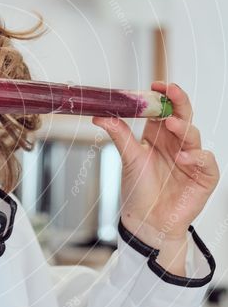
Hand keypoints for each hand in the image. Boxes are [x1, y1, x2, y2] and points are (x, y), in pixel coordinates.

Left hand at [91, 81, 219, 247]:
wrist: (146, 222)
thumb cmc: (138, 190)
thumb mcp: (128, 158)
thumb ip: (119, 134)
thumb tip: (100, 114)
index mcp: (159, 136)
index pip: (164, 109)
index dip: (162, 95)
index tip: (155, 84)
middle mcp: (176, 144)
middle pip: (183, 116)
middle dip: (179, 101)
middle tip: (171, 90)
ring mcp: (192, 159)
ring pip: (193, 136)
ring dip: (183, 128)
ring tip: (170, 124)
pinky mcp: (204, 177)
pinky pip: (206, 161)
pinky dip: (196, 157)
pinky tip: (183, 157)